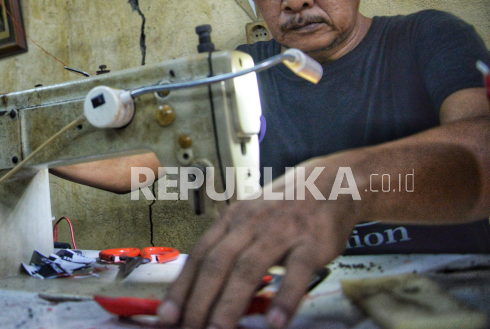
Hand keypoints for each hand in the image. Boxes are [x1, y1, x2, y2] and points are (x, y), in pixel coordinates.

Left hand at [159, 162, 359, 328]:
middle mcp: (250, 224)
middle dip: (199, 300)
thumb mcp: (249, 222)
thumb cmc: (283, 210)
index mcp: (231, 221)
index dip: (181, 287)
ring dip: (230, 303)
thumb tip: (202, 291)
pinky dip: (285, 297)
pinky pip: (297, 272)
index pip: (198, 256)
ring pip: (248, 269)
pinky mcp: (312, 242)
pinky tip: (276, 322)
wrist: (331, 182)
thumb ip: (230, 252)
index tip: (166, 315)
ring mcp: (280, 232)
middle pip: (217, 264)